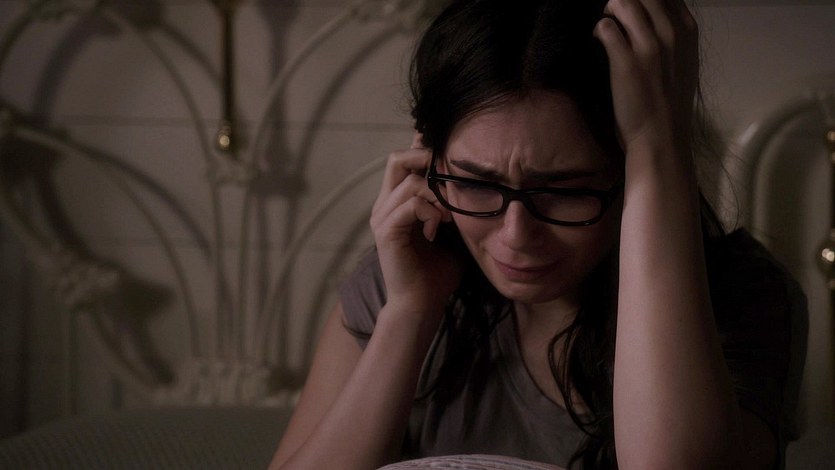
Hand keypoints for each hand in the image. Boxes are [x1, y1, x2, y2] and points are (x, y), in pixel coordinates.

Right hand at [369, 134, 461, 322]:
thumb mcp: (448, 232)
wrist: (420, 306)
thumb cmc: (435, 275)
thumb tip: (475, 188)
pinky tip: (440, 225)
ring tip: (450, 211)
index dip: (423, 150)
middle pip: (396, 160)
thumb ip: (451, 208)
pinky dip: (429, 210)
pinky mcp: (386, 232)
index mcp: (396, 204)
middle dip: (424, 159)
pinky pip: (409, 204)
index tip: (450, 150)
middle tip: (449, 172)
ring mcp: (382, 218)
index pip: (404, 162)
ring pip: (406, 180)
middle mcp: (384, 206)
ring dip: (435, 191)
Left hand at [594, 0, 698, 152]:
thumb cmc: (669, 101)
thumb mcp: (683, 61)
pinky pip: (605, 27)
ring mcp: (649, 46)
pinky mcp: (626, 62)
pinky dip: (598, 29)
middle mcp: (671, 33)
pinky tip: (598, 40)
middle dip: (625, 0)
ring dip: (609, 9)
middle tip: (615, 14)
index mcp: (687, 30)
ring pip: (623, 2)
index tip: (632, 10)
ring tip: (607, 26)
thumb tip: (652, 16)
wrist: (661, 136)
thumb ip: (671, 34)